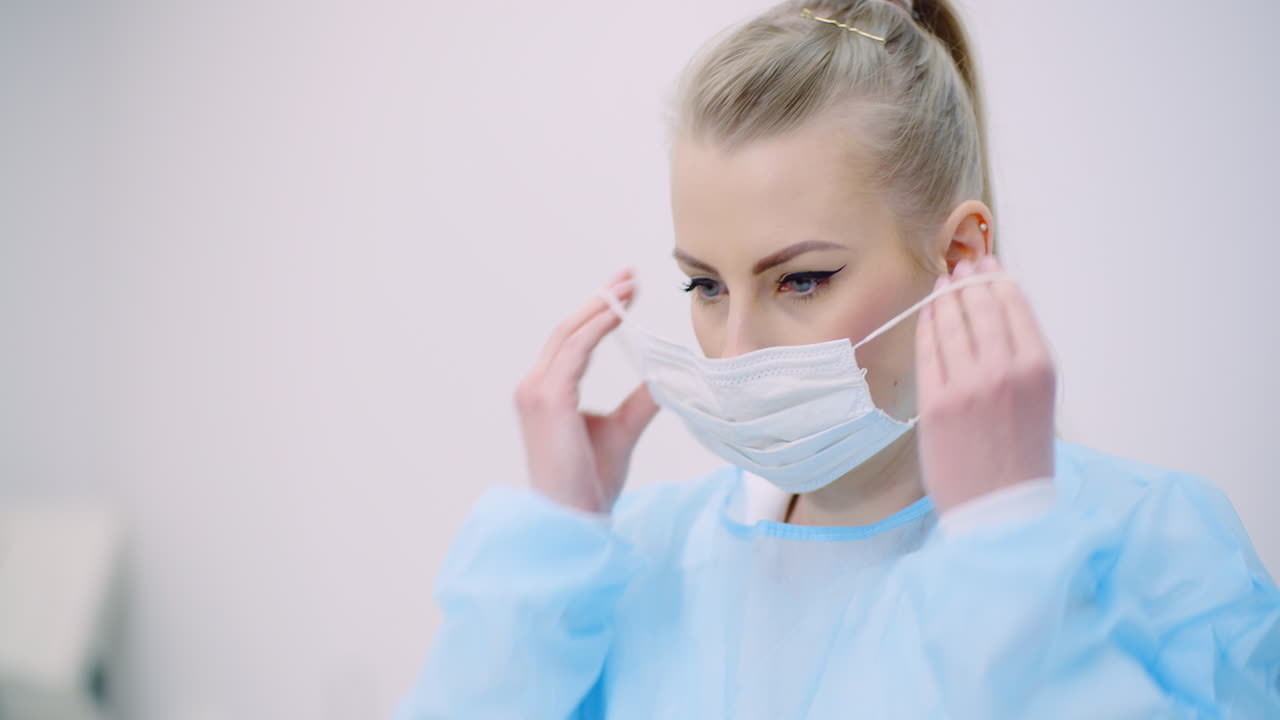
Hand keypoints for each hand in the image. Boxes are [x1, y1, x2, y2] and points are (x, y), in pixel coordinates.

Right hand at [513, 269, 659, 513]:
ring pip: (570, 335)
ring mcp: (536, 392)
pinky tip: (620, 314)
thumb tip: (665, 377)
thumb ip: (640, 399)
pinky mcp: (548, 400)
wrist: (575, 517)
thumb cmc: (590, 480)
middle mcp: (533, 386)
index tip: (625, 289)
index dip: (597, 311)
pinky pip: (575, 352)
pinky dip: (598, 329)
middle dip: (600, 299)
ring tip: (629, 287)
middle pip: (568, 330)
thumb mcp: (622, 428)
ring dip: (601, 307)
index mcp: (546, 391)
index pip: (571, 340)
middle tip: (630, 276)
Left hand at [914, 256, 1055, 514]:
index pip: (1014, 304)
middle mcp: (1005, 369)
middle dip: (968, 279)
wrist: (1002, 512)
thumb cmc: (1022, 459)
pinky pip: (927, 350)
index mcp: (1039, 368)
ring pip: (951, 323)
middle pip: (980, 305)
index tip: (986, 263)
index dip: (996, 278)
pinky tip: (927, 315)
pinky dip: (926, 326)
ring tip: (942, 284)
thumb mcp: (1039, 402)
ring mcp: (967, 384)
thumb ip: (1020, 360)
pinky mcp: (935, 402)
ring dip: (945, 297)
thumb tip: (993, 316)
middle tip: (960, 264)